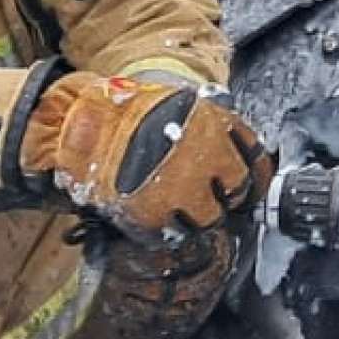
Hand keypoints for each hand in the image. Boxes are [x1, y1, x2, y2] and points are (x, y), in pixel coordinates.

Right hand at [9, 71, 270, 235]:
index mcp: (216, 125)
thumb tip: (238, 159)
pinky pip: (170, 231)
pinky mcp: (153, 214)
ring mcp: (182, 188)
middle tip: (210, 195)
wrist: (82, 123)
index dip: (255, 178)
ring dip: (196, 216)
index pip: (257, 162)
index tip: (250, 185)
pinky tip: (154, 212)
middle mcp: (206, 157)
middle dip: (227, 197)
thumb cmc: (129, 112)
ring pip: (208, 219)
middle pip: (236, 193)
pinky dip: (164, 226)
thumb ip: (213, 132)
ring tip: (177, 204)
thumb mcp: (181, 107)